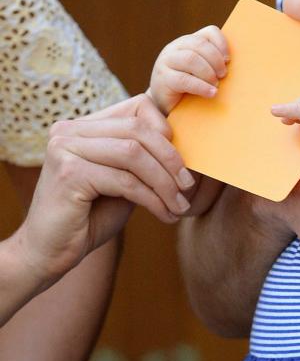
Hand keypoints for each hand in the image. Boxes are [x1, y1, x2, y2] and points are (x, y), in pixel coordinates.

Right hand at [18, 94, 192, 287]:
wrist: (49, 254)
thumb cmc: (90, 217)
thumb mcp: (122, 178)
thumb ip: (143, 157)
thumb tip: (186, 140)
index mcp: (82, 126)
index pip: (137, 106)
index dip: (166, 129)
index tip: (182, 161)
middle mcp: (69, 130)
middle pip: (138, 129)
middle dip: (171, 159)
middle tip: (188, 186)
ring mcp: (65, 149)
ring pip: (134, 154)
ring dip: (165, 182)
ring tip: (180, 205)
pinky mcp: (69, 173)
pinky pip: (125, 181)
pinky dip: (152, 199)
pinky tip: (165, 215)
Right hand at [149, 24, 228, 113]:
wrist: (163, 103)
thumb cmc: (189, 86)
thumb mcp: (201, 69)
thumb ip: (213, 62)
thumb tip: (234, 64)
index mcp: (188, 41)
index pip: (209, 32)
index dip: (222, 44)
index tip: (228, 60)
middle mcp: (175, 47)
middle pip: (200, 44)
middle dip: (216, 60)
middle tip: (223, 75)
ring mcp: (166, 61)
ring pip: (191, 59)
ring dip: (208, 72)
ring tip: (216, 84)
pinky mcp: (162, 79)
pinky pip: (184, 80)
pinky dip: (201, 87)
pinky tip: (211, 93)